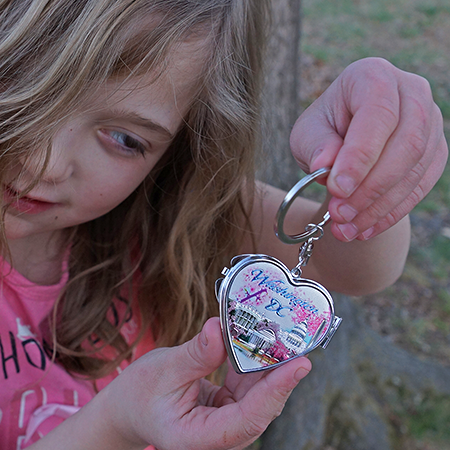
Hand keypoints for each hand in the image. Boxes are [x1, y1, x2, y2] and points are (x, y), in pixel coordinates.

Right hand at [102, 317, 310, 449]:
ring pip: (257, 397)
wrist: (129, 409)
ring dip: (268, 367)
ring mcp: (224, 423)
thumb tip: (220, 328)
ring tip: (282, 338)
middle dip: (279, 376)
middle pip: (259, 409)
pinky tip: (258, 343)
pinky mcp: (226, 408)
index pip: (247, 420)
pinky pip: (247, 388)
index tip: (299, 365)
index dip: (275, 392)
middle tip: (297, 344)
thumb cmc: (139, 394)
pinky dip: (253, 365)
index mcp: (198, 438)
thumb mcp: (162, 369)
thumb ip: (195, 354)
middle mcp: (217, 437)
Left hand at [290, 57, 447, 241]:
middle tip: (339, 215)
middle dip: (370, 188)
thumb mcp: (307, 133)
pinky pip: (421, 186)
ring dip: (379, 206)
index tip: (337, 188)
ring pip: (416, 168)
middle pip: (406, 143)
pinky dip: (391, 212)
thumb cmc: (324, 131)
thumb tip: (327, 165)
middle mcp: (410, 93)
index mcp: (372, 76)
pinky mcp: (434, 150)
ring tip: (346, 229)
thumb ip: (316, 145)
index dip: (360, 155)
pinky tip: (365, 230)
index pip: (377, 113)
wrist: (345, 139)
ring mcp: (429, 121)